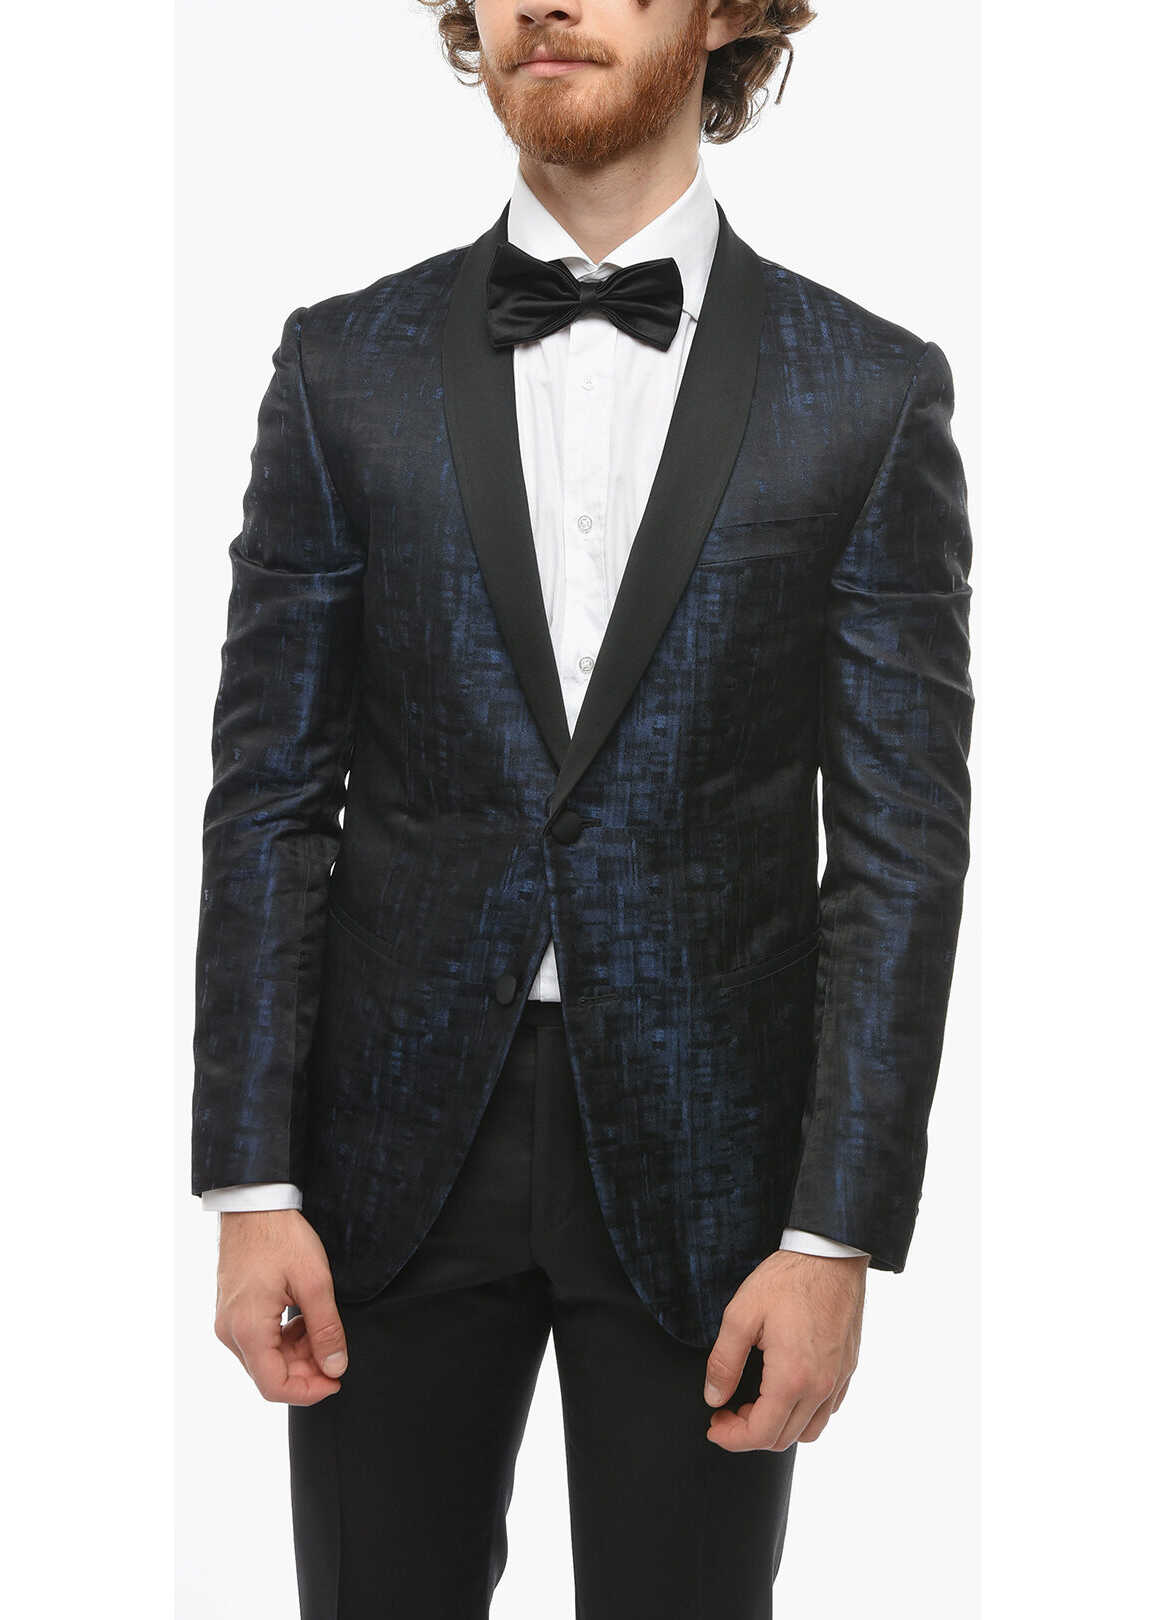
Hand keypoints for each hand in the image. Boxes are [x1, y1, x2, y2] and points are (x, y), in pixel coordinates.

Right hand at [214, 1209, 348, 1405]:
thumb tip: (335, 1367)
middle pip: (270, 1374)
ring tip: (321, 1328)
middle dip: (306, 1371)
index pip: (274, 1386)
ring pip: (265, 1359)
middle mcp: (230, 1332)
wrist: (253, 1204)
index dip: (309, 1392)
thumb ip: (326, 1329)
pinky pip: (259, 1341)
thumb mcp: (314, 1282)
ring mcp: (228, 1322)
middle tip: (335, 1352)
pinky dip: (284, 1339)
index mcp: (247, 1329)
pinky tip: (302, 1319)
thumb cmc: (280, 1236)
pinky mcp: (232, 1312)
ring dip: (297, 1354)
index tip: (336, 1381)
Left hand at [703, 1250, 867, 1450]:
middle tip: (726, 1411)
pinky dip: (803, 1414)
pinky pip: (826, 1410)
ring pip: (809, 1430)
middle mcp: (820, 1387)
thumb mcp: (741, 1314)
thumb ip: (724, 1362)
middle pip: (783, 1438)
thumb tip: (714, 1398)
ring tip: (754, 1403)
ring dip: (778, 1427)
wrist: (831, 1255)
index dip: (731, 1438)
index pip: (760, 1434)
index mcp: (792, 1378)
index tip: (714, 1425)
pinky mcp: (848, 1369)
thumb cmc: (788, 1279)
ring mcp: (838, 1380)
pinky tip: (784, 1390)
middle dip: (748, 1433)